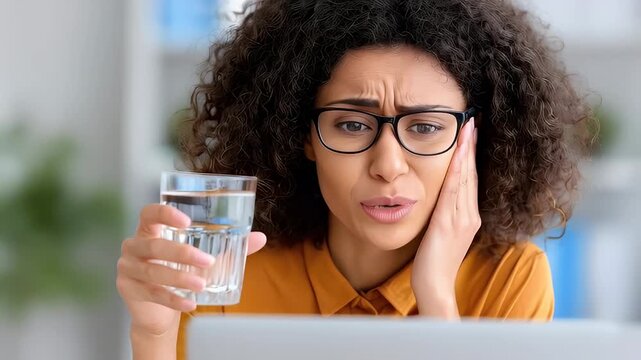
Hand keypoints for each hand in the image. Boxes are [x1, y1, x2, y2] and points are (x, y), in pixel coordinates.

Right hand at [116, 204, 266, 336]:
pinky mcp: (128, 290)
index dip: (165, 214)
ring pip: (154, 272)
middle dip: (182, 254)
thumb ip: (230, 248)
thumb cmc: (181, 274)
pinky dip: (173, 299)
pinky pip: (152, 294)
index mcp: (149, 230)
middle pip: (154, 246)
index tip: (187, 221)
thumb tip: (260, 238)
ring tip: (202, 285)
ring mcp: (127, 268)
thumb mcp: (204, 260)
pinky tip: (190, 304)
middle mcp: (134, 246)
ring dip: (179, 279)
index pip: (149, 213)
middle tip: (207, 262)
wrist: (160, 312)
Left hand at [411, 118, 480, 316]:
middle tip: (471, 121)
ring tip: (467, 129)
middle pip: (471, 174)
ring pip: (465, 179)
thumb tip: (438, 200)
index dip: (470, 155)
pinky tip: (457, 156)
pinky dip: (457, 172)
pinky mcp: (448, 225)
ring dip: (466, 152)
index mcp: (468, 217)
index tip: (470, 133)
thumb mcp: (441, 233)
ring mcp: (461, 220)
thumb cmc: (434, 263)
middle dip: (471, 147)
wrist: (435, 286)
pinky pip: (454, 193)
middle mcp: (469, 216)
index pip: (470, 180)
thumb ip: (444, 215)